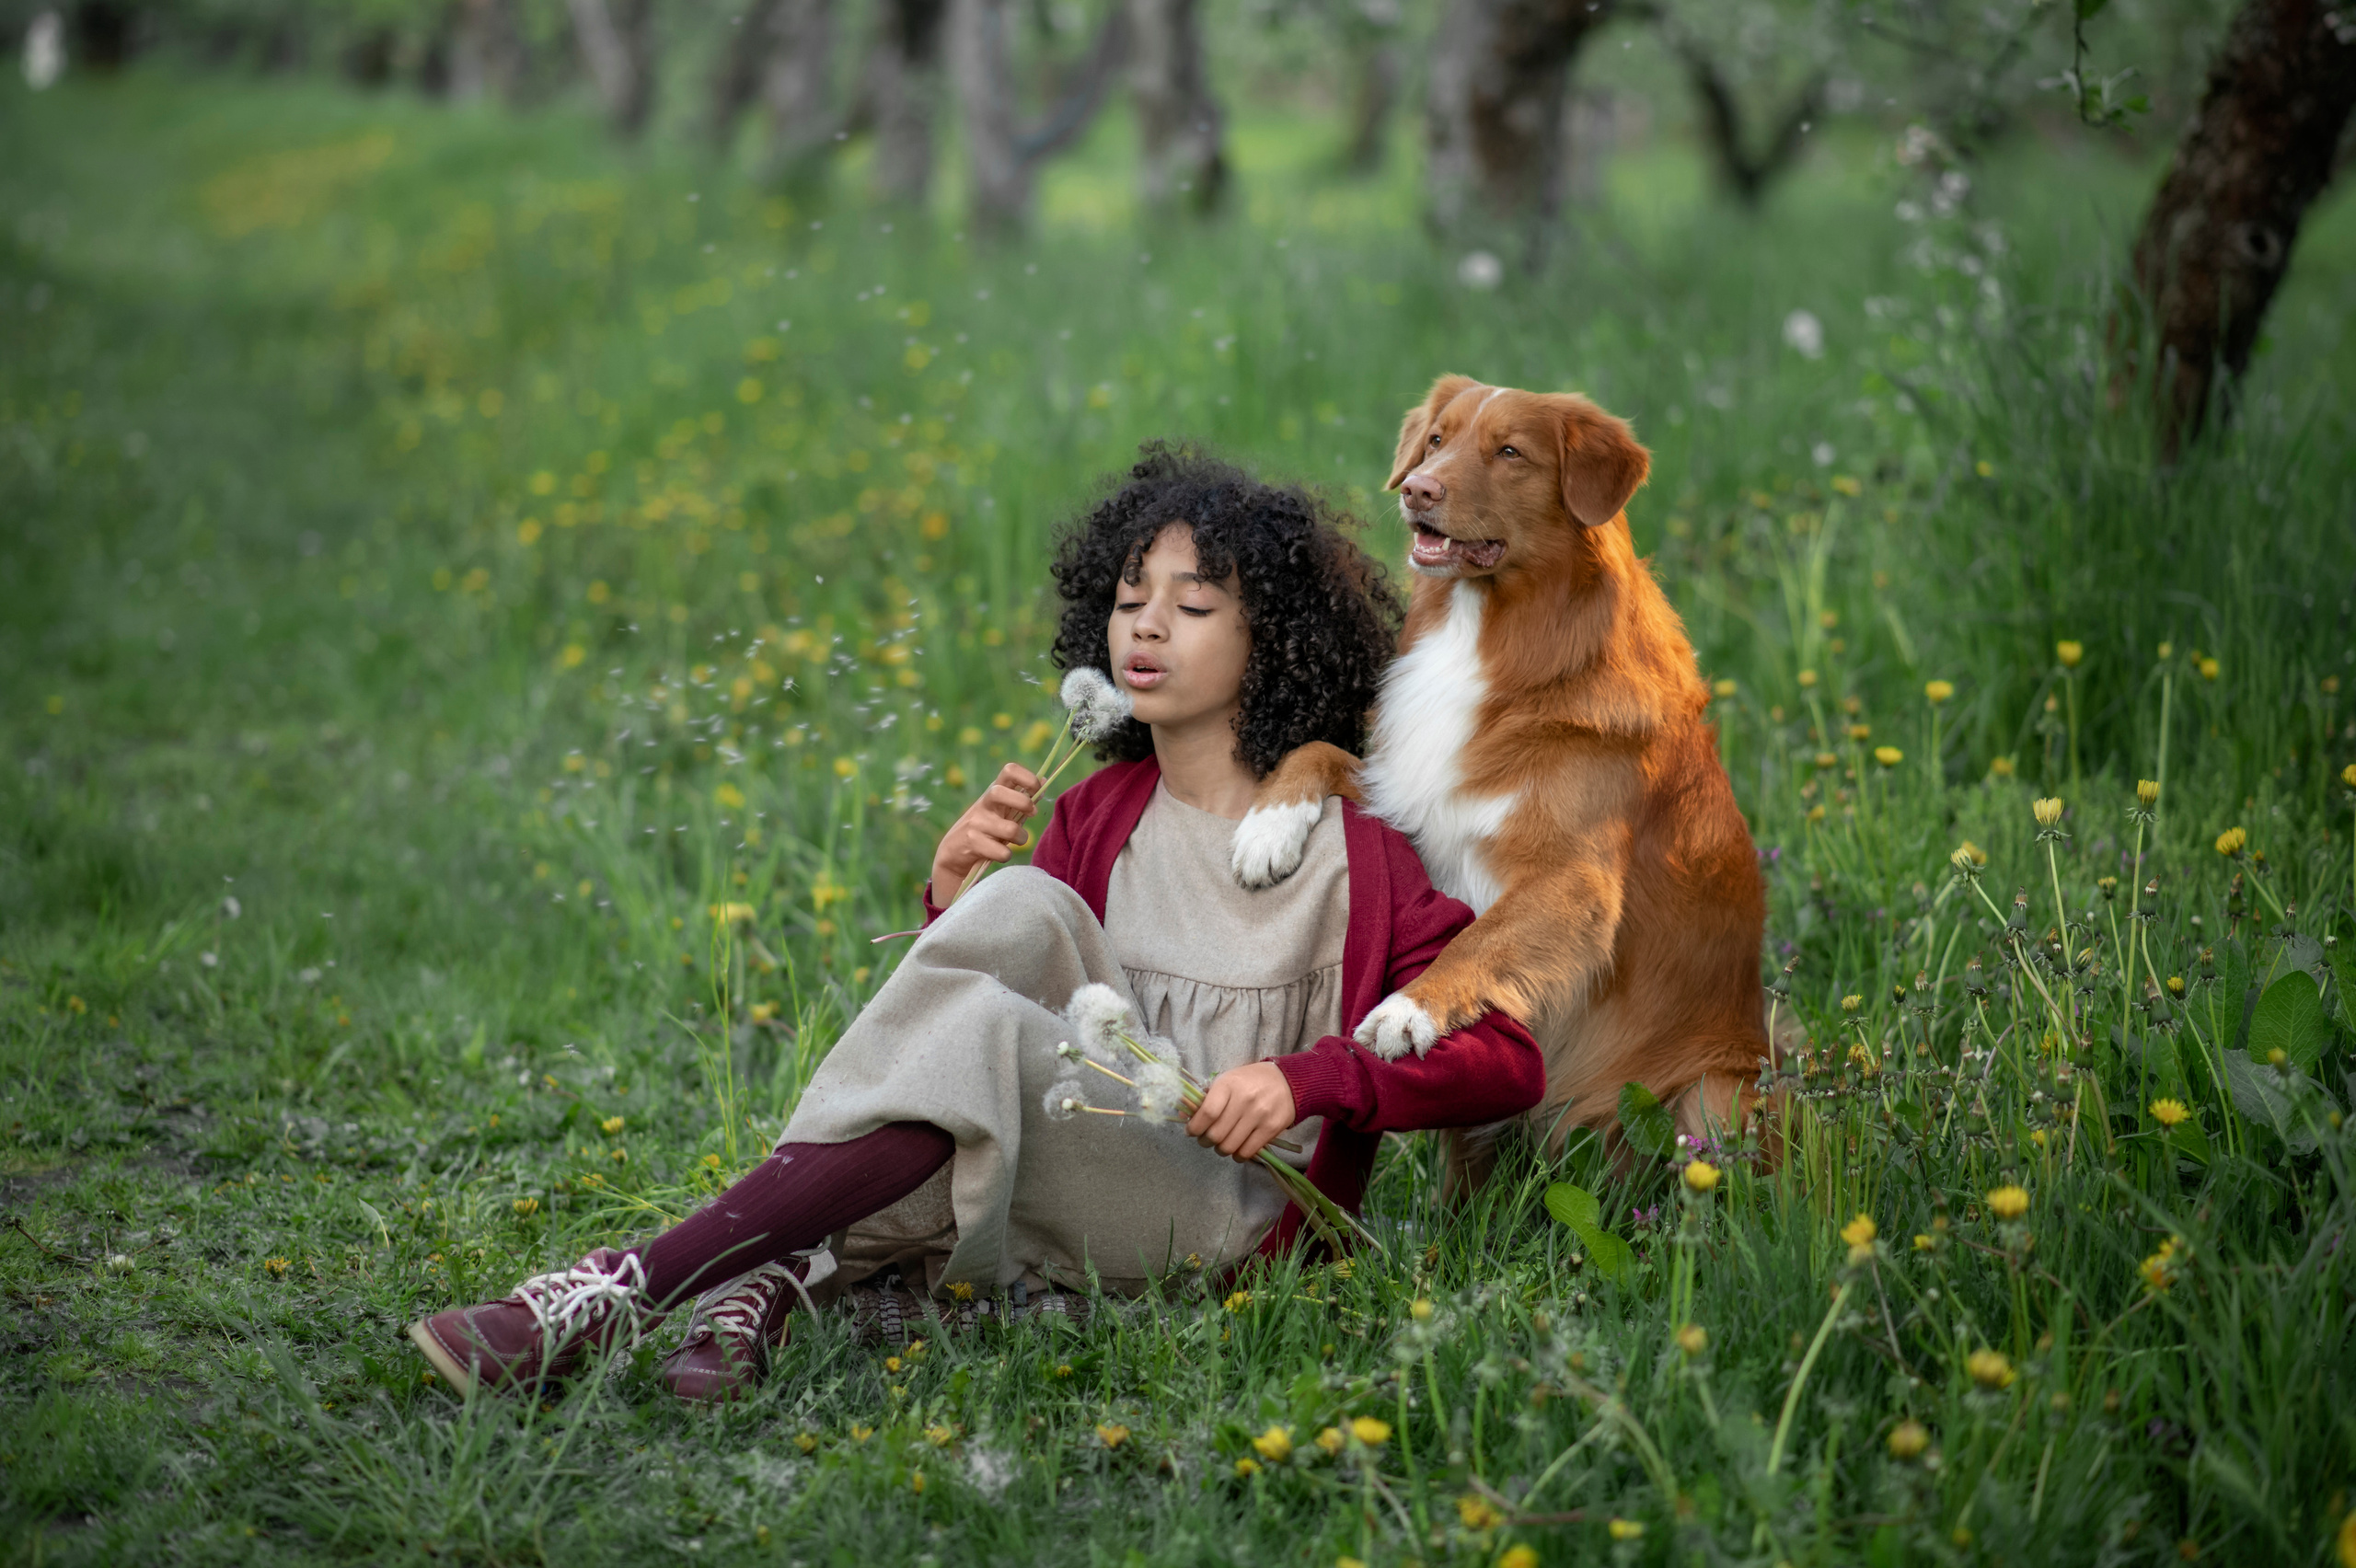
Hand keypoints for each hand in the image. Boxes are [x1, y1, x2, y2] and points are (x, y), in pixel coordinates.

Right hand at [931, 762, 1041, 903]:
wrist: (953, 853)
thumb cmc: (986, 829)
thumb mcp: (1002, 811)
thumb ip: (1021, 798)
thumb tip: (1044, 779)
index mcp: (994, 792)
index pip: (1009, 770)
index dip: (1028, 778)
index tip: (1037, 792)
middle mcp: (983, 804)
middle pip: (999, 791)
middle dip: (1023, 803)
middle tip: (1031, 814)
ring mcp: (975, 823)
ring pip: (1009, 829)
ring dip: (1021, 838)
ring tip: (1017, 840)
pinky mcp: (971, 843)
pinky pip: (1002, 852)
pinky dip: (1007, 855)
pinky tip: (1001, 853)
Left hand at [1186, 1061, 1295, 1162]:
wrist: (1288, 1081)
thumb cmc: (1250, 1081)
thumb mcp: (1227, 1081)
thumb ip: (1205, 1099)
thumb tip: (1182, 1117)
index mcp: (1229, 1085)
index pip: (1207, 1113)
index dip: (1194, 1127)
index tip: (1191, 1131)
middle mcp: (1244, 1100)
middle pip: (1216, 1134)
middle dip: (1205, 1141)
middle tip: (1206, 1139)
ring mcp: (1259, 1115)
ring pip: (1230, 1146)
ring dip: (1220, 1150)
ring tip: (1221, 1144)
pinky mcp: (1271, 1129)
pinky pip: (1248, 1152)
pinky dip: (1238, 1156)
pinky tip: (1236, 1149)